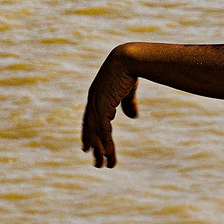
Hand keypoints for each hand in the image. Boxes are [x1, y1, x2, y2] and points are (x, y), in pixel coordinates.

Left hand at [81, 45, 140, 167]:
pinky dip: (104, 141)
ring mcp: (96, 103)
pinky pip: (102, 127)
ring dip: (100, 149)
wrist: (129, 58)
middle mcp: (93, 102)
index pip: (92, 121)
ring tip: (103, 165)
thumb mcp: (128, 90)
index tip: (90, 151)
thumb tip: (133, 117)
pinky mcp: (102, 104)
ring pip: (96, 132)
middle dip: (95, 148)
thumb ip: (128, 104)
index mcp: (97, 97)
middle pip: (92, 130)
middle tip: (98, 165)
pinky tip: (107, 153)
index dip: (90, 136)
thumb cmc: (129, 70)